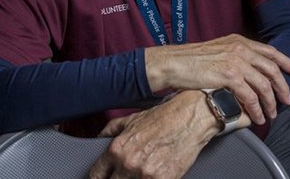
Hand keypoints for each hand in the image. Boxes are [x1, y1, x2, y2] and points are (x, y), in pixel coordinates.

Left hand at [88, 90, 249, 178]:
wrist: (193, 117)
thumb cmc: (165, 116)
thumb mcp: (132, 118)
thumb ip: (111, 131)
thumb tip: (99, 139)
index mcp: (118, 149)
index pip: (96, 174)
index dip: (99, 177)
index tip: (103, 176)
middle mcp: (129, 163)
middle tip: (126, 173)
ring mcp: (146, 174)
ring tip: (144, 170)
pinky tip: (155, 172)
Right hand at [144, 34, 289, 124]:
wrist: (174, 62)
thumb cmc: (191, 59)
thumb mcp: (218, 49)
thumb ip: (235, 54)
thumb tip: (247, 67)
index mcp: (240, 42)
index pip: (270, 50)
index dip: (285, 61)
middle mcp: (241, 50)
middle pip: (271, 69)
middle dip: (282, 87)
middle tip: (287, 99)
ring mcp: (236, 62)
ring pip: (263, 85)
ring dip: (270, 102)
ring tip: (271, 114)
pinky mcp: (229, 77)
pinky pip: (250, 97)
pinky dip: (256, 109)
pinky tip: (256, 117)